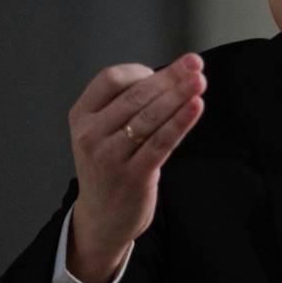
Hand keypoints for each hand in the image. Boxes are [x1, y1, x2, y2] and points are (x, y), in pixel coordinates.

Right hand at [67, 53, 204, 282]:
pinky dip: (181, 122)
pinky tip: (196, 107)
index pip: (110, 79)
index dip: (140, 71)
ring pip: (150, 117)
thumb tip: (172, 75)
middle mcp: (91, 135)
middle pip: (136, 96)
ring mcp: (109, 157)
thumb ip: (126, 106)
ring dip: (179, 95)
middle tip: (195, 64)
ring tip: (200, 81)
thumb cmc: (110, 166)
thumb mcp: (103, 132)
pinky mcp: (132, 176)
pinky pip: (161, 143)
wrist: (102, 218)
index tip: (166, 72)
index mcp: (81, 116)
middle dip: (170, 78)